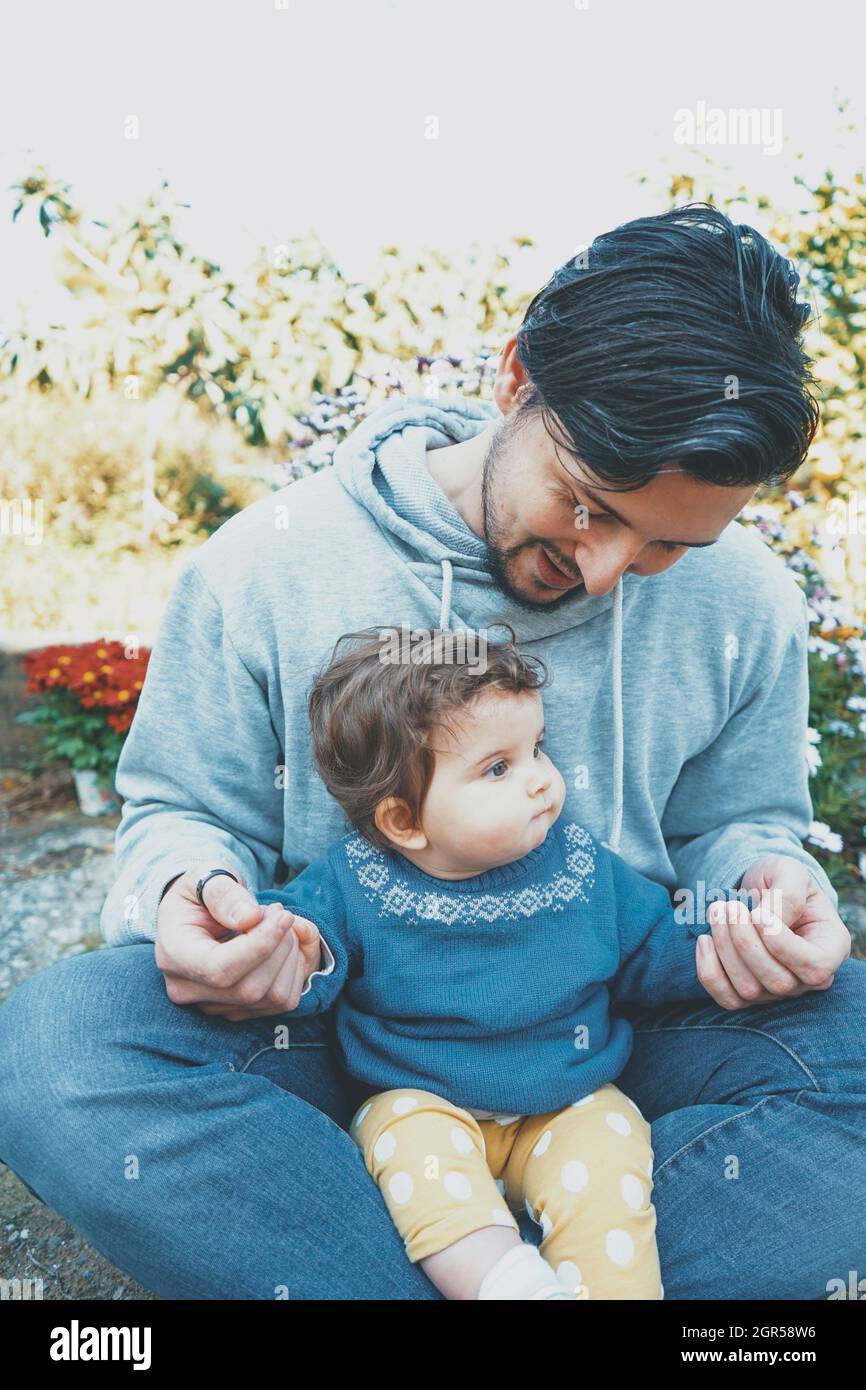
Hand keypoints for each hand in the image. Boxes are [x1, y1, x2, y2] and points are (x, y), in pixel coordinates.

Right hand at [155, 869, 320, 1020]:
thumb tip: (249, 918)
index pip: (220, 969)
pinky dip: (293, 972)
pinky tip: (283, 946)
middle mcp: (187, 990)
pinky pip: (282, 1002)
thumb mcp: (206, 877)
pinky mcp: (237, 1011)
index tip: (283, 915)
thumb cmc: (201, 893)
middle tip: (278, 912)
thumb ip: (224, 894)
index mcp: (174, 956)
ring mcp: (212, 1006)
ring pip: (272, 998)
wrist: (197, 913)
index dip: (260, 945)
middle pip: (250, 988)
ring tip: (278, 926)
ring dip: (289, 958)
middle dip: (278, 947)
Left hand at [695, 856, 851, 1010]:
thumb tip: (770, 924)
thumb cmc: (781, 881)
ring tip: (717, 912)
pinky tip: (705, 940)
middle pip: (779, 982)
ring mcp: (778, 991)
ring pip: (750, 990)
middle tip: (728, 906)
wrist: (759, 890)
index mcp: (831, 948)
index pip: (814, 967)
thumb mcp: (790, 871)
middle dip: (745, 943)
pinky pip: (727, 999)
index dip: (782, 945)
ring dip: (725, 950)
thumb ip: (787, 894)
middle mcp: (807, 978)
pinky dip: (709, 972)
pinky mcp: (748, 995)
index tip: (757, 912)